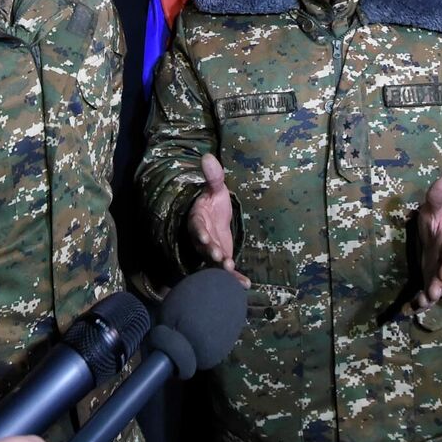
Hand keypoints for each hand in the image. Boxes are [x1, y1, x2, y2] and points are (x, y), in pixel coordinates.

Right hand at [187, 154, 248, 285]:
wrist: (215, 217)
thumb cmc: (214, 202)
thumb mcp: (216, 188)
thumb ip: (214, 177)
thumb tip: (208, 156)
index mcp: (198, 219)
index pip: (197, 226)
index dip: (200, 232)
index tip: (205, 237)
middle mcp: (201, 238)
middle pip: (204, 247)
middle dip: (211, 253)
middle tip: (220, 259)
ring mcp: (210, 250)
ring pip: (212, 261)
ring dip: (221, 268)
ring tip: (230, 271)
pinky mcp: (220, 259)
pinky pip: (225, 270)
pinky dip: (234, 278)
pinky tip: (245, 285)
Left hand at [411, 177, 441, 310]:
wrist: (438, 238)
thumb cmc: (435, 223)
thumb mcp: (434, 210)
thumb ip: (437, 198)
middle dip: (438, 285)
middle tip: (432, 293)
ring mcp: (436, 275)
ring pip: (434, 290)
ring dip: (428, 298)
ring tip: (419, 304)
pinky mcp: (427, 282)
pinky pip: (423, 295)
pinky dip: (416, 304)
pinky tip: (406, 310)